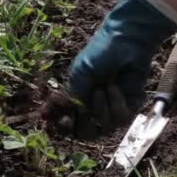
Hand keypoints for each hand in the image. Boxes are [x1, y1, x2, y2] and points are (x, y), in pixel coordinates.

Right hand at [44, 0, 176, 138]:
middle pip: (88, 134)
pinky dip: (117, 103)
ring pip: (105, 127)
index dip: (67, 127)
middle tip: (84, 108)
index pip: (71, 124)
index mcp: (80, 100)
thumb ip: (69, 97)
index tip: (65, 120)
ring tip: (103, 87)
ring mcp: (113, 109)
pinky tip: (115, 88)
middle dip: (85, 122)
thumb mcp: (80, 74)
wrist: (126, 43)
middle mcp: (95, 108)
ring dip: (102, 107)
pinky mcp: (130, 107)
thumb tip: (46, 115)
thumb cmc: (100, 54)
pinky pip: (121, 118)